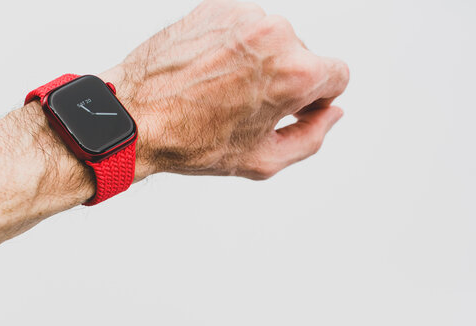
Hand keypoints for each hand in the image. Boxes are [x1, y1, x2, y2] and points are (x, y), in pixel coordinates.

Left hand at [101, 0, 348, 180]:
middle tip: (250, 106)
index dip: (319, 98)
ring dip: (261, 62)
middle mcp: (275, 35)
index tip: (295, 108)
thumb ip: (312, 137)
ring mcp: (245, 17)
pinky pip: (246, 28)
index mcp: (295, 72)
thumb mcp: (264, 159)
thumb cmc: (193, 141)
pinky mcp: (218, 8)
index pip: (338, 75)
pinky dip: (237, 47)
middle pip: (305, 56)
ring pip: (275, 40)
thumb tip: (332, 114)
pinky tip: (213, 71)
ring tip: (226, 89)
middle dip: (287, 81)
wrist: (137, 115)